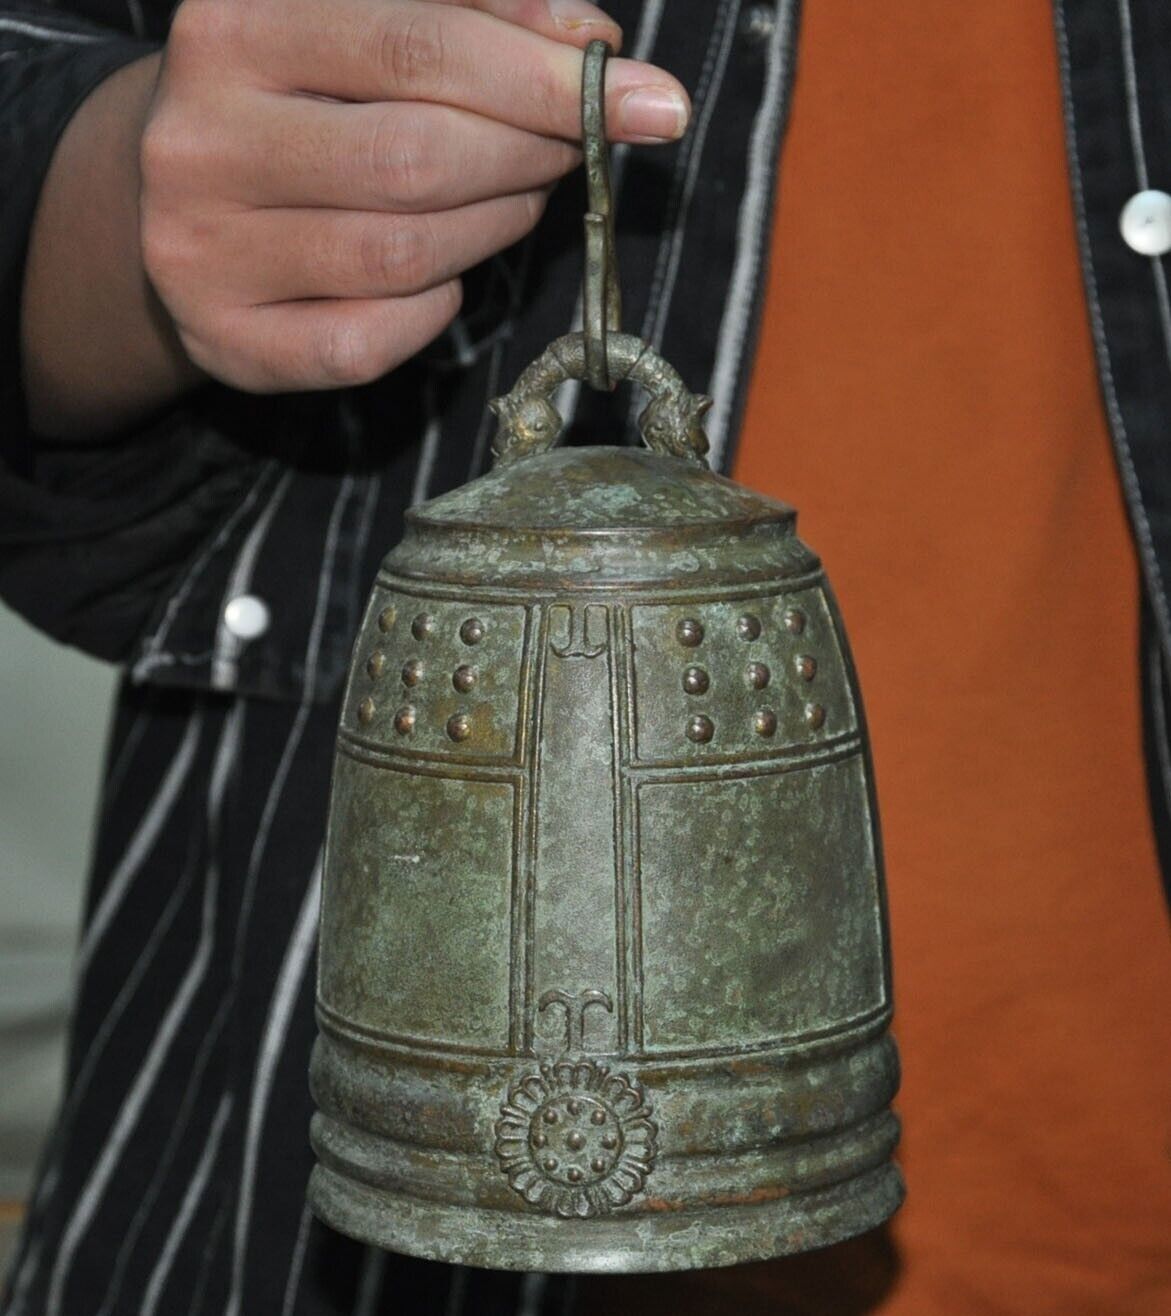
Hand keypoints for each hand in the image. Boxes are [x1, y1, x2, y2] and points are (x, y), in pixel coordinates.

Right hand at [138, 0, 689, 391]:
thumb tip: (592, 43)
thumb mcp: (362, 29)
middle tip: (571, 150)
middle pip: (416, 157)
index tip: (650, 101)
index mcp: (233, 27)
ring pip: (403, 256)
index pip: (419, 43)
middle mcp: (201, 142)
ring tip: (516, 198)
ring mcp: (204, 253)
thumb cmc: (298, 103)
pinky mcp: (228, 342)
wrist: (173, 197)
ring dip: (494, 228)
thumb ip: (472, 15)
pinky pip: (370, 343)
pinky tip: (442, 276)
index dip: (547, 75)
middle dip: (528, 155)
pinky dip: (433, 312)